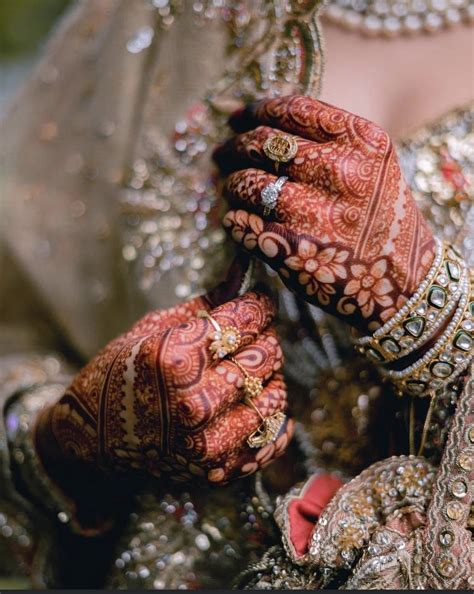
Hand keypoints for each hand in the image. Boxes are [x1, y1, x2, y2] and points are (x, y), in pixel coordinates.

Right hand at [37, 262, 290, 484]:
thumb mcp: (154, 328)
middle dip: (265, 337)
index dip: (259, 304)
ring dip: (268, 376)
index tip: (260, 300)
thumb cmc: (120, 371)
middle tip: (253, 333)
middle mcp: (195, 404)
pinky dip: (272, 414)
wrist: (94, 434)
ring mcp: (208, 442)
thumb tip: (243, 271)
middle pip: (264, 355)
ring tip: (249, 367)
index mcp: (175, 360)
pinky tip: (257, 398)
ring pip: (275, 394)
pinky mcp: (218, 470)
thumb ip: (205, 304)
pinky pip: (272, 436)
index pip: (243, 321)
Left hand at [214, 95, 434, 332]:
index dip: (256, 111)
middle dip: (234, 146)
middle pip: (262, 144)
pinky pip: (240, 222)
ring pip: (247, 183)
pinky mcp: (291, 250)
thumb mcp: (373, 166)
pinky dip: (233, 219)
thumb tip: (260, 125)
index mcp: (361, 142)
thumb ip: (327, 141)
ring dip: (232, 185)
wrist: (403, 280)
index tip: (238, 118)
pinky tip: (239, 219)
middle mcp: (338, 172)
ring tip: (232, 189)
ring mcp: (313, 213)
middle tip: (223, 153)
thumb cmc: (382, 219)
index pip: (293, 110)